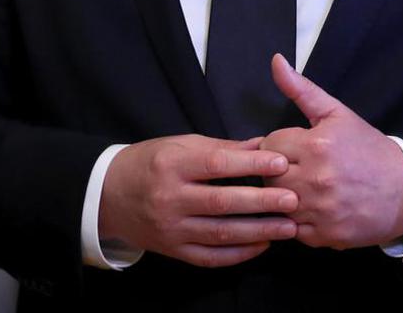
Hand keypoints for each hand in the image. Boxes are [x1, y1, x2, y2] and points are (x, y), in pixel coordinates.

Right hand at [99, 134, 300, 266]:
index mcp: (172, 164)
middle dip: (262, 202)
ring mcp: (171, 228)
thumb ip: (220, 148)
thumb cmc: (149, 162)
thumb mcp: (179, 144)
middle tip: (293, 199)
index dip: (250, 163)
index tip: (280, 161)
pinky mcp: (173, 250)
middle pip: (222, 202)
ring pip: (220, 233)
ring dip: (258, 232)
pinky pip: (210, 256)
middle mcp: (170, 198)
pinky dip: (238, 253)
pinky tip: (262, 245)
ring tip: (288, 227)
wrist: (109, 195)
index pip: (216, 164)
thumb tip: (261, 145)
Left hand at [261, 53, 402, 248]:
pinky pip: (291, 230)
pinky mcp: (324, 237)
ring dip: (283, 197)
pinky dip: (296, 221)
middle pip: (266, 176)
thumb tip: (275, 61)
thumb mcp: (337, 114)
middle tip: (295, 168)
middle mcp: (315, 180)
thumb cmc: (368, 149)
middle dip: (276, 171)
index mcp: (316, 145)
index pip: (268, 145)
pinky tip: (312, 208)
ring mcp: (319, 212)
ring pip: (276, 205)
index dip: (278, 145)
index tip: (293, 148)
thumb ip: (302, 89)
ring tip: (302, 188)